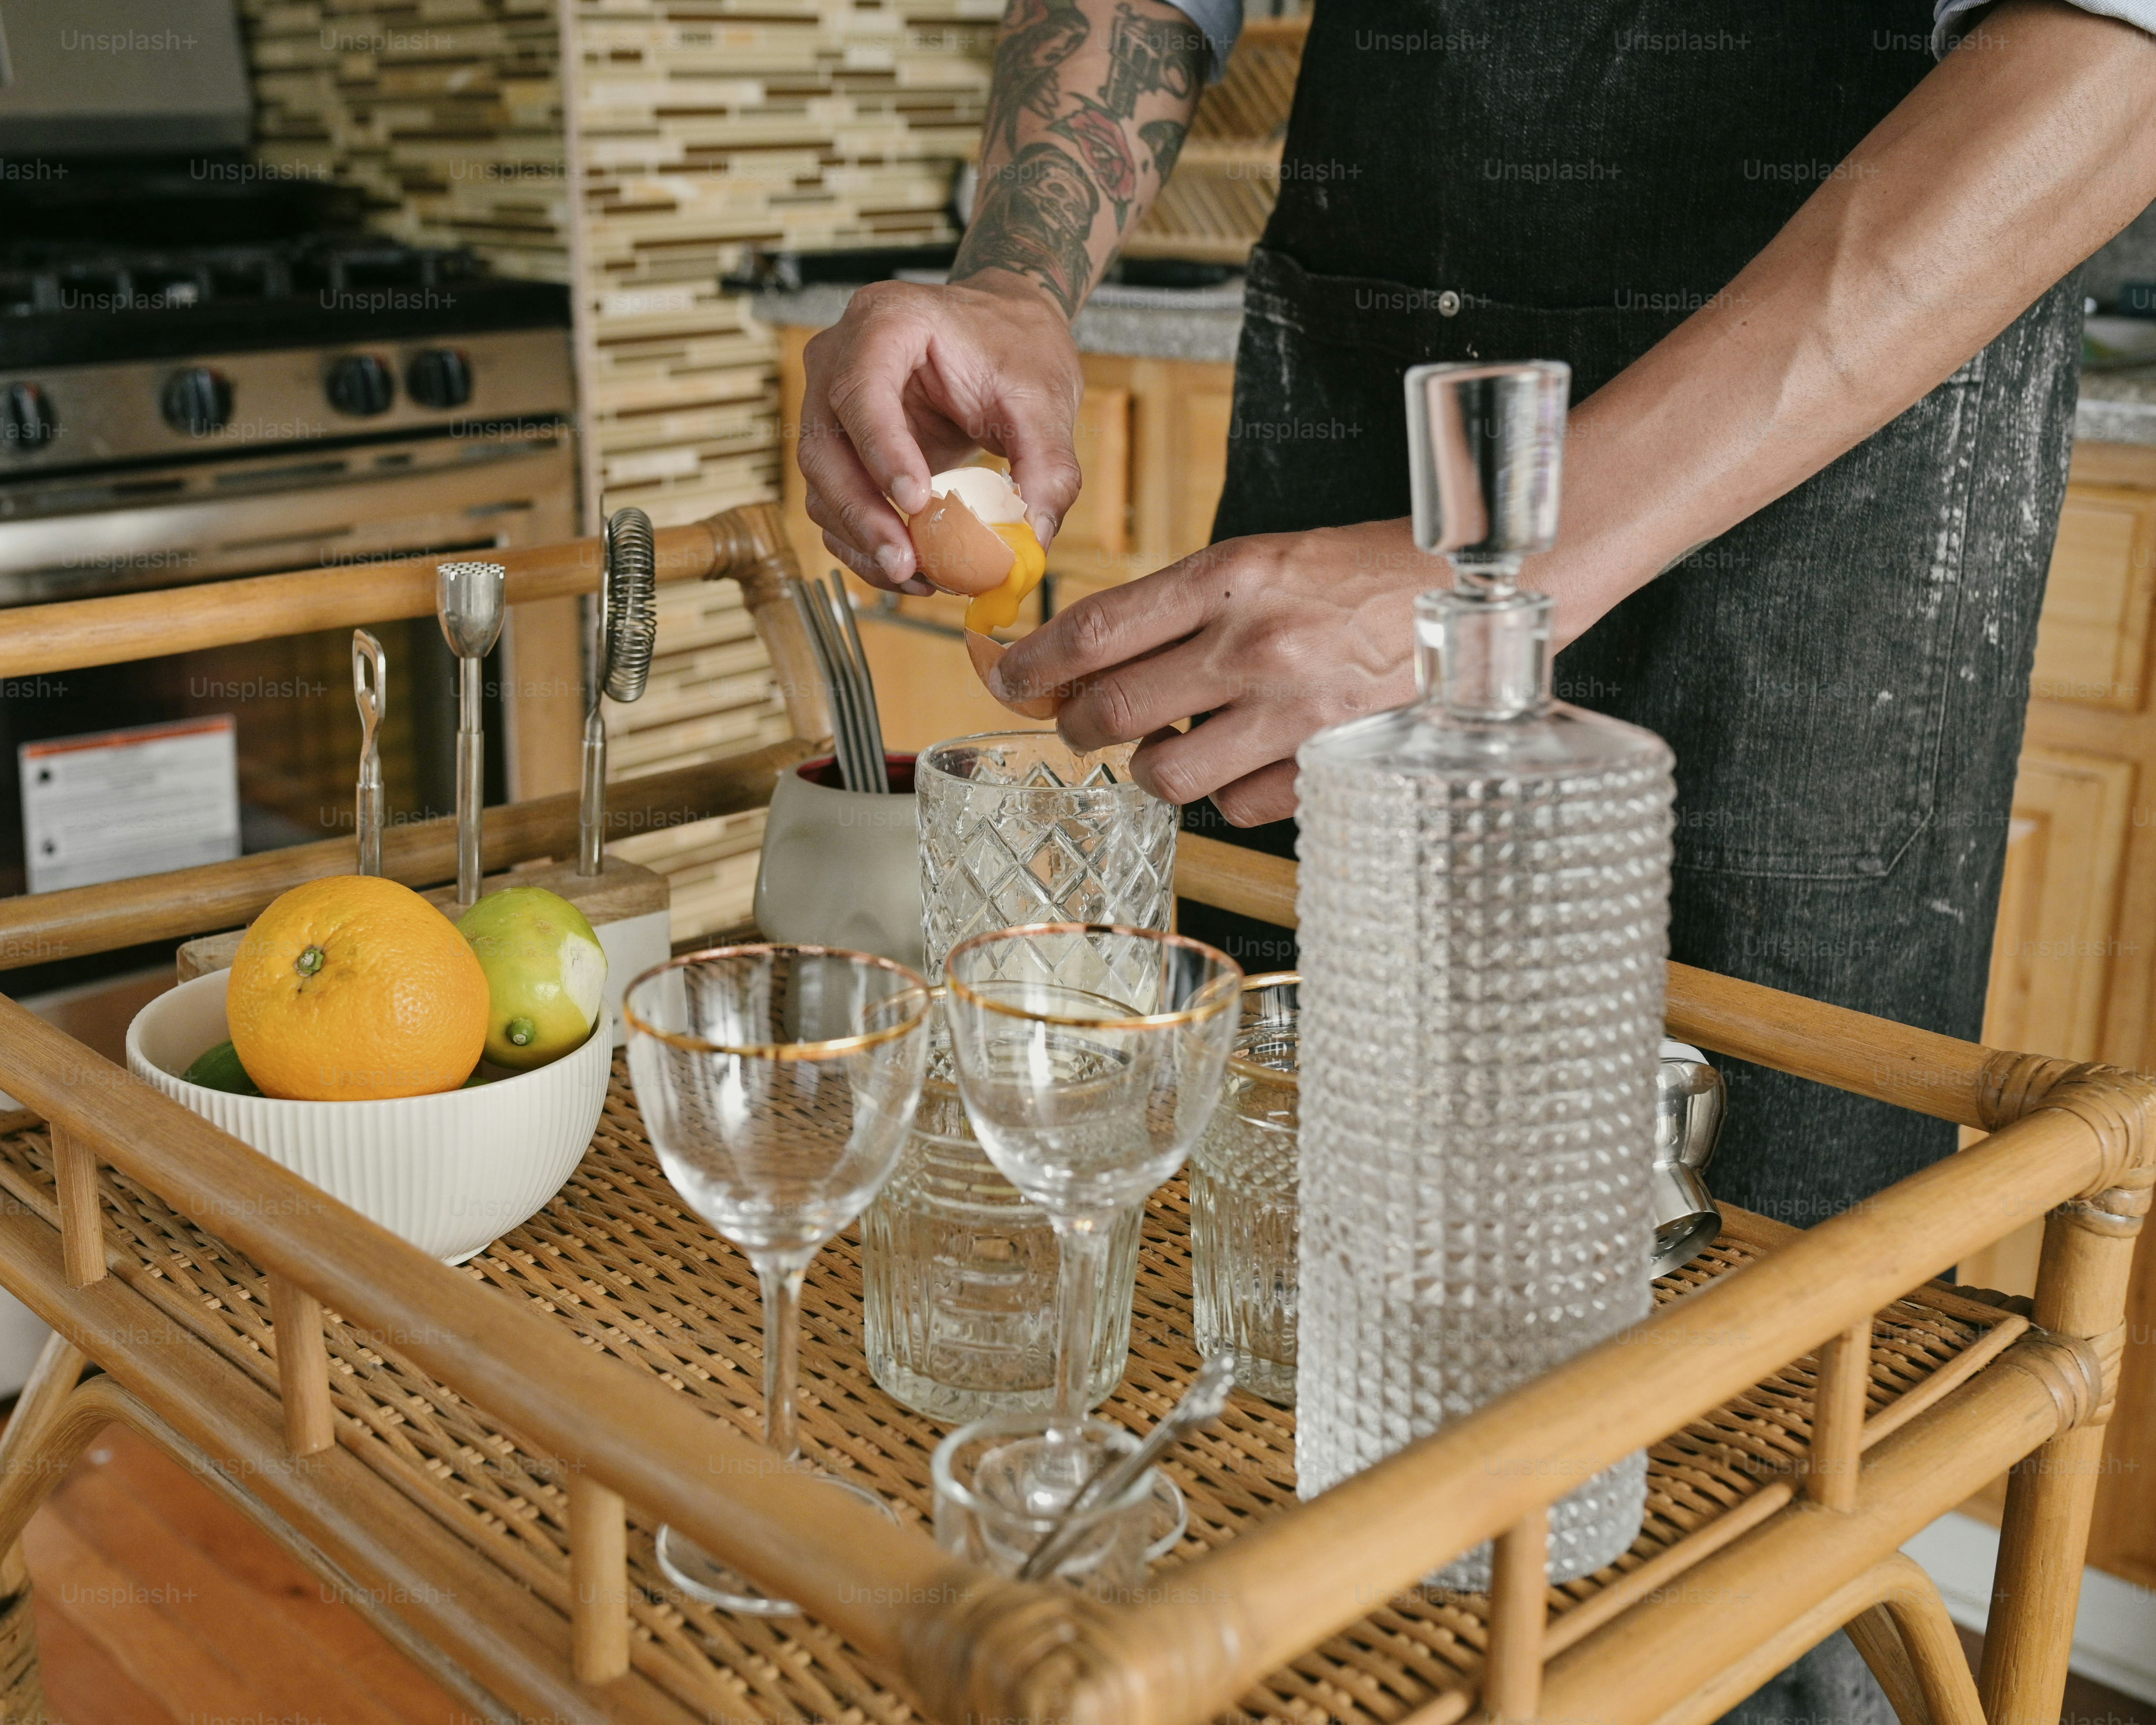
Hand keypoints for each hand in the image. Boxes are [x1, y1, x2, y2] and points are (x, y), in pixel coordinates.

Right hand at [798, 274, 1084, 594]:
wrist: (1004, 332)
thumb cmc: (1017, 348)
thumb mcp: (1044, 400)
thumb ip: (1047, 466)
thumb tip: (1035, 541)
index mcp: (887, 322)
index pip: (862, 389)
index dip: (882, 450)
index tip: (917, 503)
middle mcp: (840, 357)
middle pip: (824, 446)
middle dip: (861, 514)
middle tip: (906, 561)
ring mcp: (829, 401)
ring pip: (820, 483)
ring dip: (859, 538)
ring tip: (914, 575)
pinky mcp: (839, 444)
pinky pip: (833, 502)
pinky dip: (862, 542)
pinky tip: (909, 569)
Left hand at [989, 520, 1434, 825]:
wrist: (1480, 597)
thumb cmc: (1367, 575)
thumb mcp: (1265, 559)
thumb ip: (1181, 605)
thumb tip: (1092, 658)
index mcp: (1232, 575)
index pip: (1096, 629)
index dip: (1034, 664)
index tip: (1007, 678)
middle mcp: (1253, 644)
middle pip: (1113, 711)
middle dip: (1078, 727)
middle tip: (1078, 725)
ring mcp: (1291, 714)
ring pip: (1165, 775)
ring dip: (1154, 766)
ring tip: (1177, 741)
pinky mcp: (1325, 768)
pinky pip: (1238, 806)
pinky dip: (1232, 791)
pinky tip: (1254, 756)